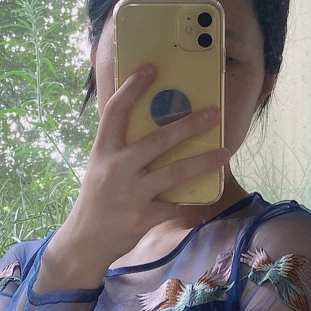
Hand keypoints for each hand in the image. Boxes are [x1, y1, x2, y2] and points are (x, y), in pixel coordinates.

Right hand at [36, 64, 228, 292]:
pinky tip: (205, 193)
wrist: (85, 241)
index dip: (133, 88)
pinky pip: (175, 203)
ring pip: (174, 172)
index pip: (115, 112)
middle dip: (189, 125)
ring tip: (225, 152)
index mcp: (103, 152)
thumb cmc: (98, 199)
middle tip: (213, 112)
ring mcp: (130, 194)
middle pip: (157, 140)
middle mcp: (115, 169)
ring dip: (203, 161)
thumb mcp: (100, 167)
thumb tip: (151, 122)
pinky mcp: (143, 217)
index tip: (152, 68)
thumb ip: (120, 148)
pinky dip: (190, 199)